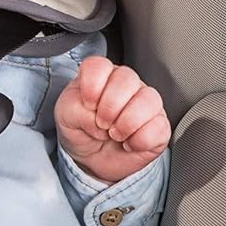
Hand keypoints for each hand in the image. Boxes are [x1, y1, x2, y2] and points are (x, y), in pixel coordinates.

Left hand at [54, 56, 169, 183]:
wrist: (93, 161)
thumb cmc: (82, 130)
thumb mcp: (65, 117)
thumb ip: (74, 109)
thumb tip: (94, 117)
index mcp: (101, 76)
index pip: (100, 65)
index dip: (92, 86)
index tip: (88, 104)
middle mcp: (126, 84)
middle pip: (126, 78)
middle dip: (109, 106)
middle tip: (101, 122)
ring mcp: (146, 103)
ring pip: (148, 99)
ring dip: (126, 123)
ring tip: (114, 134)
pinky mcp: (160, 126)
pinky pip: (158, 127)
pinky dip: (139, 141)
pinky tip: (129, 143)